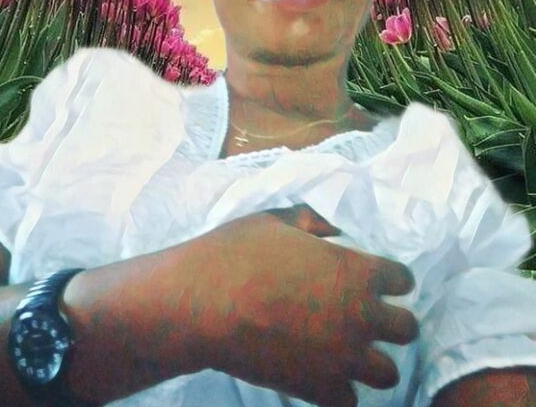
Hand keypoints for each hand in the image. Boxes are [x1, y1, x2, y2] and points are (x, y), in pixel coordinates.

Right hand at [183, 203, 418, 406]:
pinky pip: (350, 400)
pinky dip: (340, 389)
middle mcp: (361, 317)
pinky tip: (321, 373)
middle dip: (389, 321)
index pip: (403, 279)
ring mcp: (343, 357)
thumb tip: (335, 230)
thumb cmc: (238, 253)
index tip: (371, 278)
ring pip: (388, 372)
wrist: (203, 302)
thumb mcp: (277, 220)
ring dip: (372, 360)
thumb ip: (314, 222)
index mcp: (356, 271)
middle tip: (361, 316)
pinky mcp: (319, 389)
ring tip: (346, 351)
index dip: (389, 277)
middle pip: (407, 328)